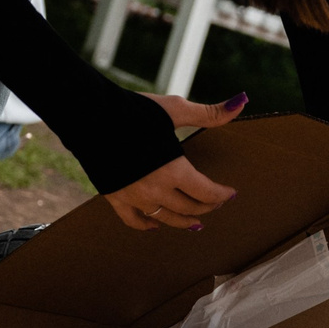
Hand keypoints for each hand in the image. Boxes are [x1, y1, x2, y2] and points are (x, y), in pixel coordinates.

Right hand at [104, 93, 246, 231]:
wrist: (88, 115)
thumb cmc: (133, 110)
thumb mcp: (174, 110)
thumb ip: (209, 113)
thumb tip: (241, 102)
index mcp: (173, 170)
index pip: (206, 193)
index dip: (222, 195)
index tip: (231, 194)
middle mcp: (155, 189)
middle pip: (188, 208)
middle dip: (205, 207)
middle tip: (214, 205)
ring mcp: (134, 197)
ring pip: (164, 219)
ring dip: (182, 221)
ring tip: (194, 223)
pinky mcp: (114, 197)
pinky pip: (133, 220)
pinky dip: (146, 225)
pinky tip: (155, 225)